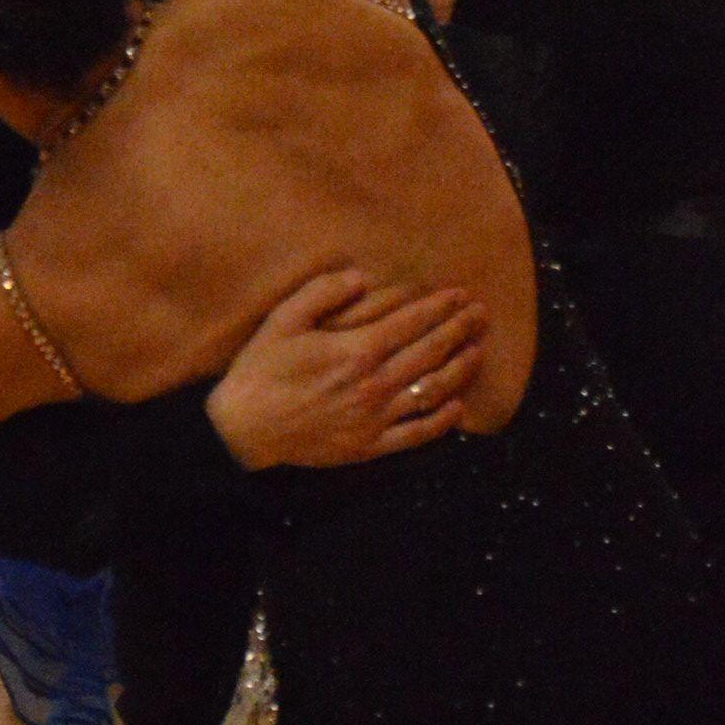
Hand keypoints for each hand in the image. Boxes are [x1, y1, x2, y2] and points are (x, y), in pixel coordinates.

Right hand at [206, 269, 487, 471]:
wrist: (243, 430)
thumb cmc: (260, 370)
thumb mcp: (282, 320)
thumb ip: (322, 292)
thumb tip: (362, 278)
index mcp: (356, 350)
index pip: (412, 323)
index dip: (440, 307)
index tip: (460, 294)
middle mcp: (374, 384)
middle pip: (430, 353)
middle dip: (459, 330)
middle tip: (480, 315)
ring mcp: (375, 418)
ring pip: (431, 391)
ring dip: (459, 369)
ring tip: (477, 352)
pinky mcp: (370, 446)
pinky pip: (415, 434)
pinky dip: (441, 421)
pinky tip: (457, 407)